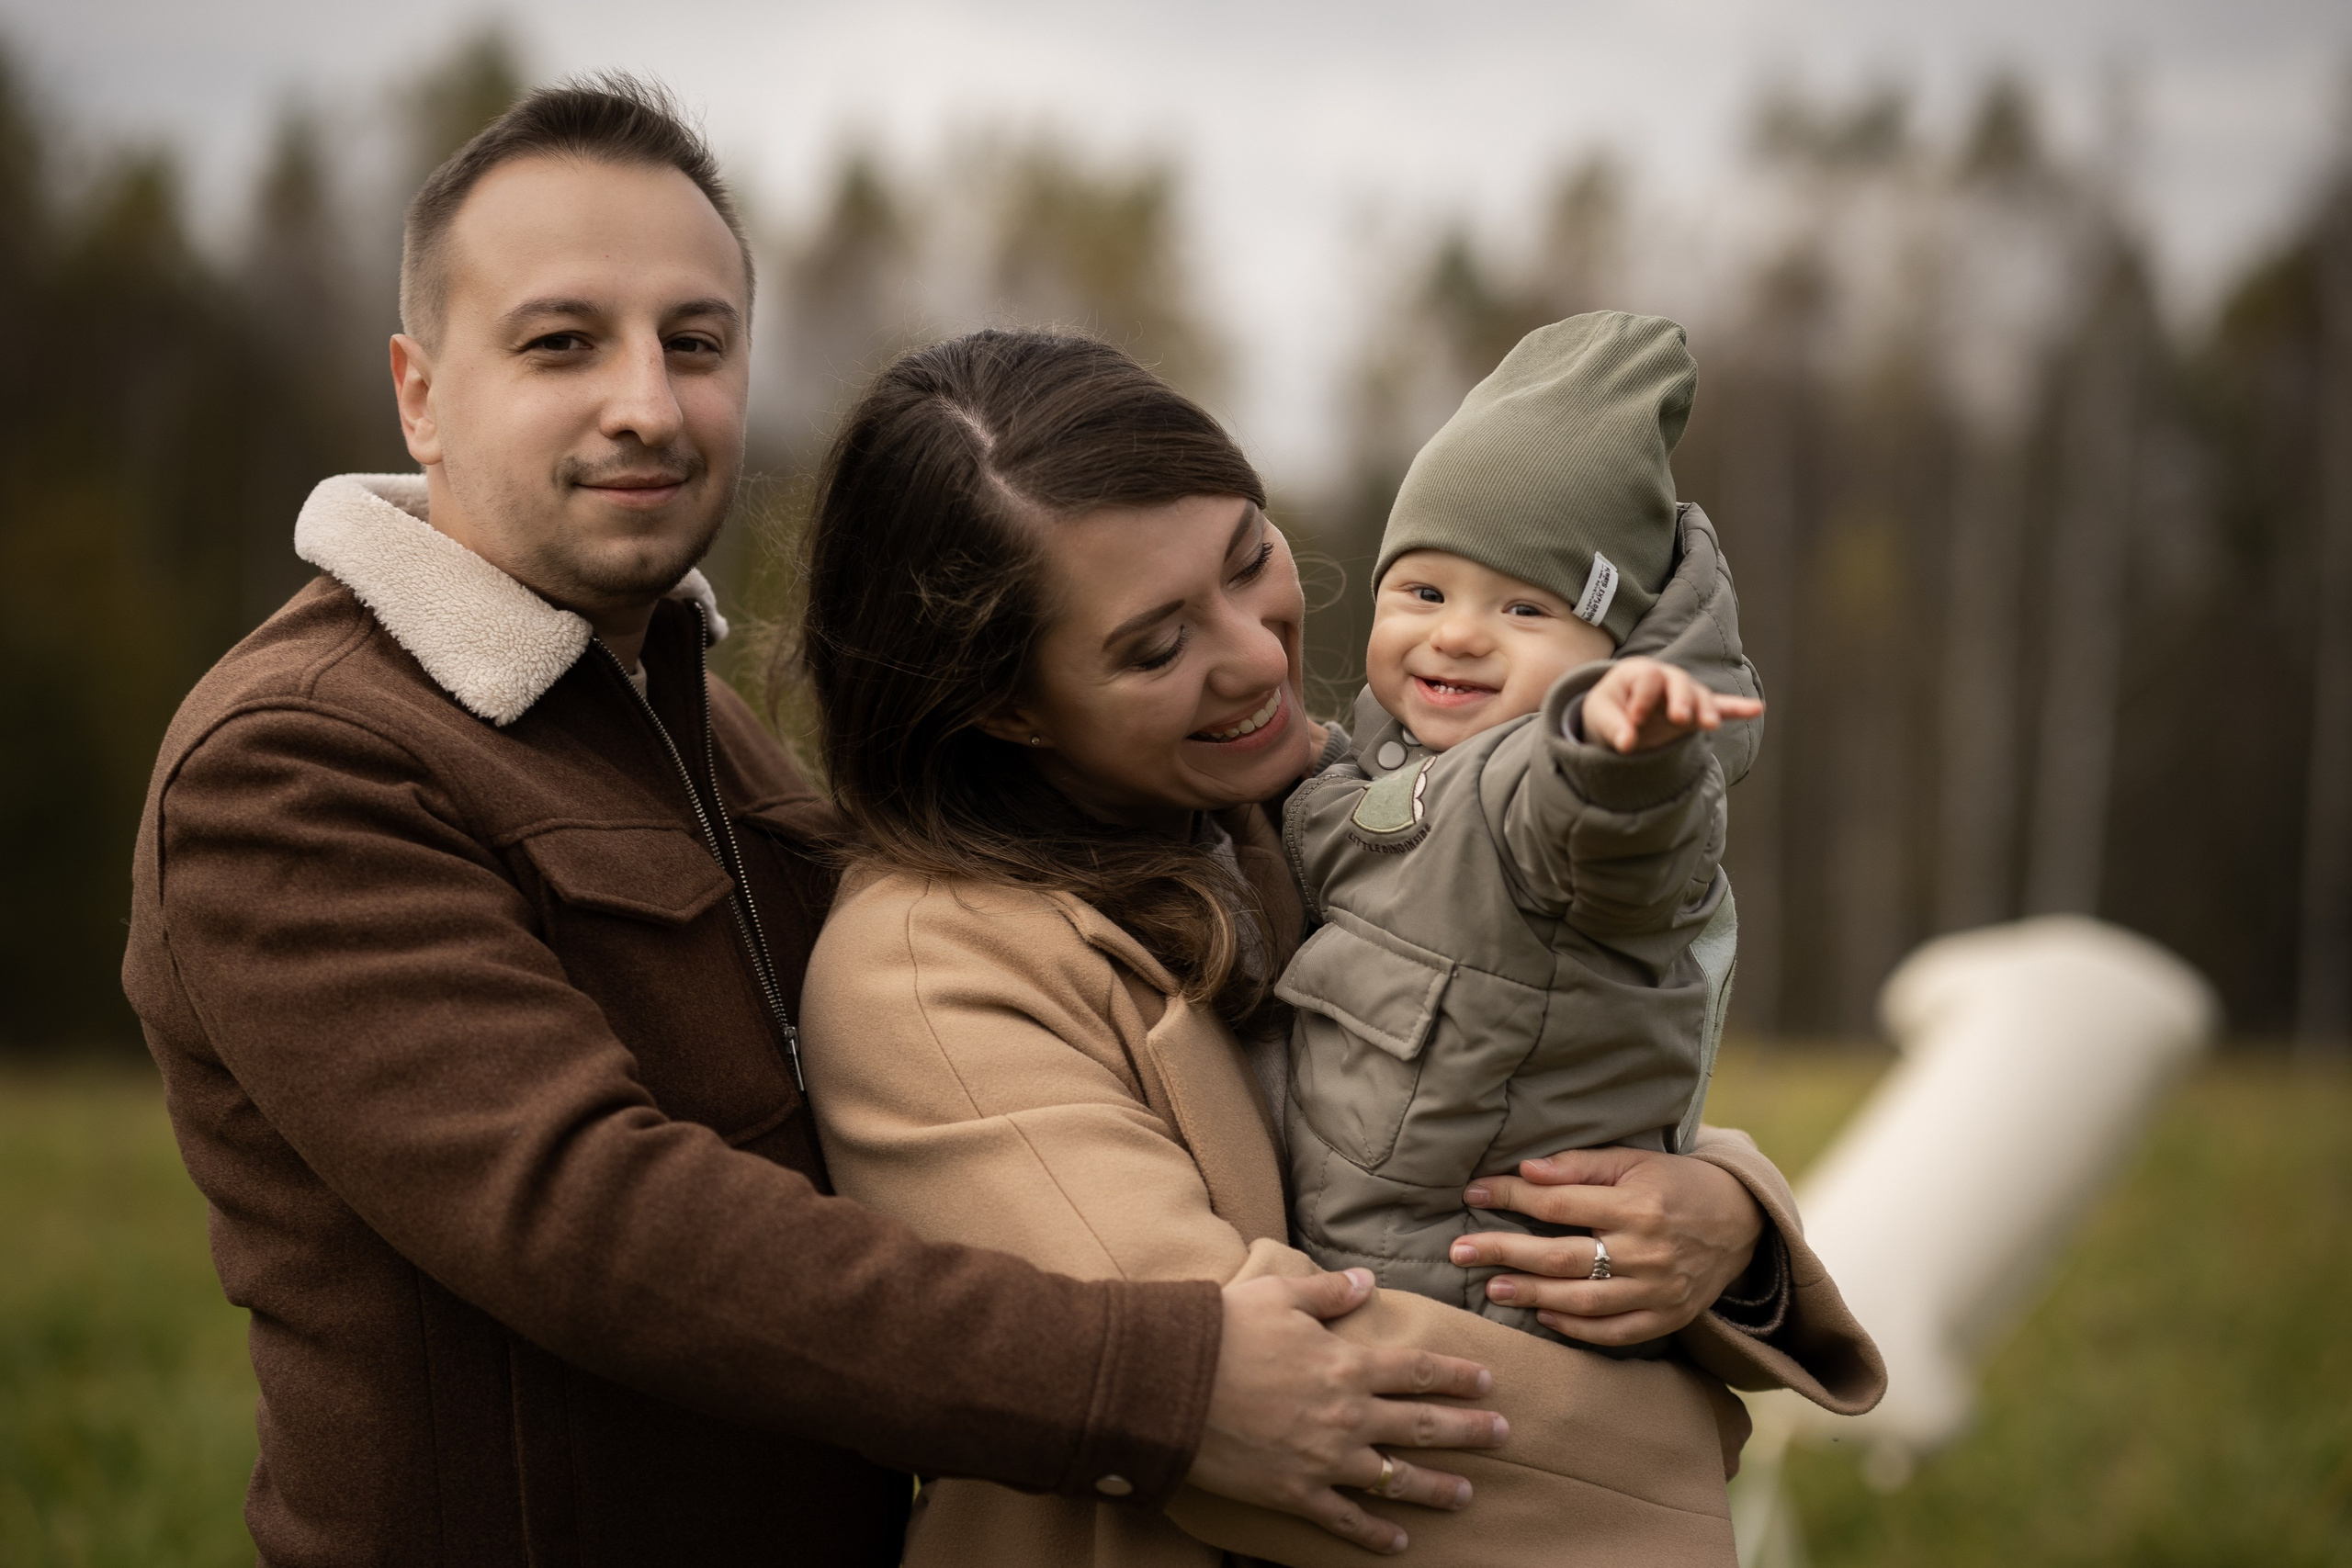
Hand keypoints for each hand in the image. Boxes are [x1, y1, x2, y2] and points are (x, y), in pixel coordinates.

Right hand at [1189, 1268, 1506, 1554]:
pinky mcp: (1297, 1492)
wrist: (1173, 1382)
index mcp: (1347, 1364)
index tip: (1486, 1380)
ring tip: (1466, 1493)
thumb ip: (1328, 1292)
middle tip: (1503, 1434)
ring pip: (1397, 1478)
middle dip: (1468, 1430)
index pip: (1416, 1370)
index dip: (1455, 1375)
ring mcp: (1326, 1459)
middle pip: (1421, 1425)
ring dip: (1437, 1487)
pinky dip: (1376, 1534)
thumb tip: (1364, 1281)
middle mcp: (1348, 1414)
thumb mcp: (1279, 1294)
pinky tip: (1400, 1543)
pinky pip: (1347, 1519)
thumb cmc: (1224, 1330)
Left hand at [1449, 1146, 1762, 1344]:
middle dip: (1504, 1253)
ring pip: (1581, 1301)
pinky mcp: (1665, 1318)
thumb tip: (1525, 1172)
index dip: (1510, 1198)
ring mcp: (1656, 1291)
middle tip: (1460, 1252)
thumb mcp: (1634, 1160)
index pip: (1557, 1205)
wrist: (1740, 1222)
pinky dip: (1574, 1328)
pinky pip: (1612, 1332)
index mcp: (1635, 1206)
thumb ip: (1579, 1166)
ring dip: (1531, 1295)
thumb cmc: (1676, 1183)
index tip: (1473, 1194)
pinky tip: (1542, 1315)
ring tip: (1492, 1288)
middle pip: (1560, 1258)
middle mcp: (1645, 1252)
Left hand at [1583, 658, 1762, 754]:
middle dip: (1681, 700)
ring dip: (1706, 711)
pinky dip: (1737, 709)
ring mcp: (1685, 694)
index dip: (1641, 699)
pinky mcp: (1697, 712)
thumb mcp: (1600, 714)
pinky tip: (1757, 709)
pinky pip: (1720, 707)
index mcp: (1640, 673)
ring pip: (1700, 698)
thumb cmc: (1609, 707)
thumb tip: (1625, 744)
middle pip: (1679, 684)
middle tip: (1679, 718)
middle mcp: (1667, 678)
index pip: (1647, 680)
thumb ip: (1612, 727)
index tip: (1634, 719)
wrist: (1621, 710)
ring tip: (1709, 725)